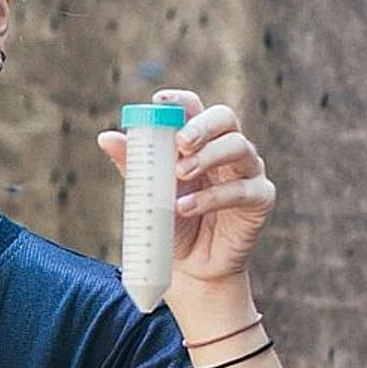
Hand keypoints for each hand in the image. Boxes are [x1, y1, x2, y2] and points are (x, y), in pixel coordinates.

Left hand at [96, 88, 274, 286]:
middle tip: (180, 142)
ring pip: (239, 147)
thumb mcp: (147, 193)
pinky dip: (212, 197)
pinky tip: (186, 207)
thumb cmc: (170, 223)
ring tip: (180, 175)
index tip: (160, 100)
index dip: (181, 100)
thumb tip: (106, 137)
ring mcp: (248, 171)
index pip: (195, 108)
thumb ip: (134, 165)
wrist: (189, 267)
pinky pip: (242, 189)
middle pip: (224, 118)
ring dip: (207, 157)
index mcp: (199, 141)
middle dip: (201, 126)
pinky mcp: (260, 198)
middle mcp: (227, 149)